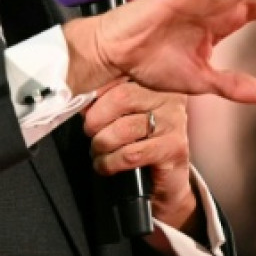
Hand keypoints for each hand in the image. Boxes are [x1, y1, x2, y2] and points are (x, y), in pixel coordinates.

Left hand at [82, 83, 197, 232]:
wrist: (168, 178)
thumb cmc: (142, 141)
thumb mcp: (125, 113)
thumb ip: (107, 100)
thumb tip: (81, 97)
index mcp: (155, 82)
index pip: (121, 77)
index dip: (97, 92)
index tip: (85, 107)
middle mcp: (169, 97)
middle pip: (122, 98)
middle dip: (96, 120)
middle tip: (91, 134)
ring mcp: (174, 122)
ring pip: (124, 129)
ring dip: (102, 144)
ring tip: (98, 152)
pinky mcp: (174, 149)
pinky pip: (131, 154)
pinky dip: (111, 163)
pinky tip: (106, 166)